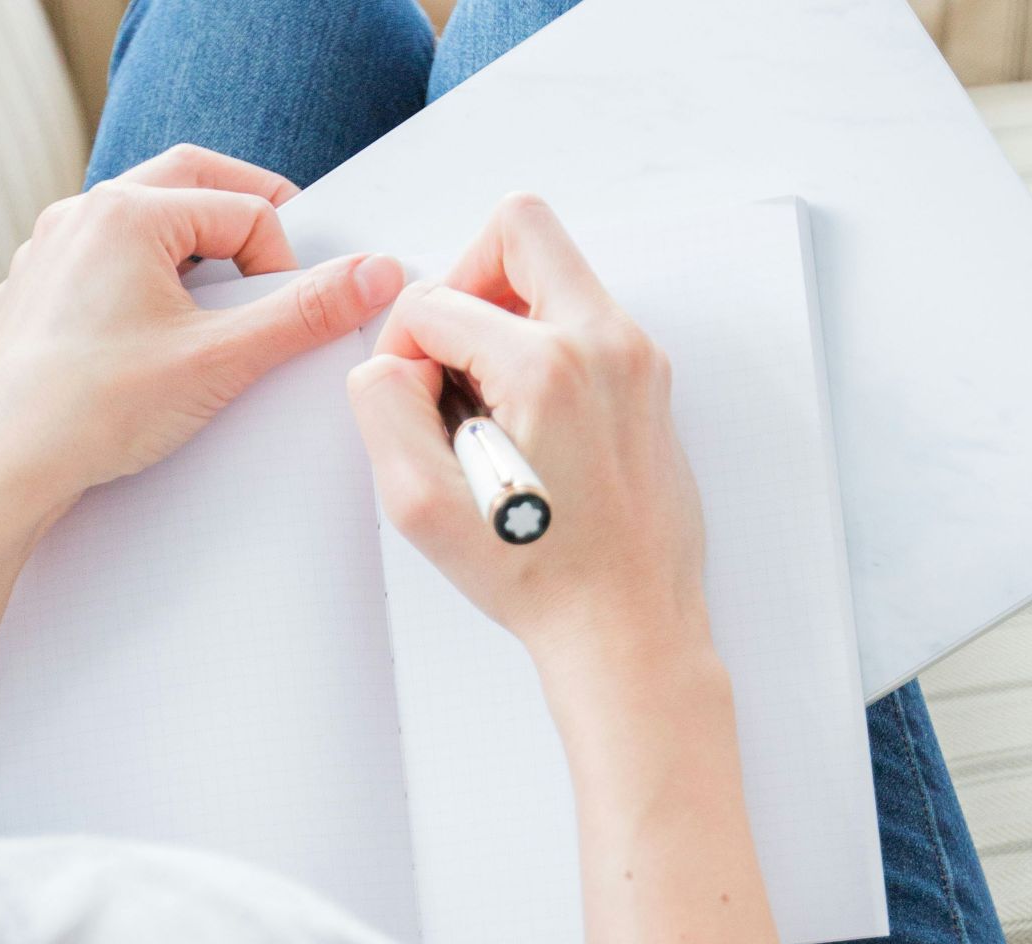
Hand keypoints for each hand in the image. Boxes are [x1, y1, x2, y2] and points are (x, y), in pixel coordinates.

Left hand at [0, 144, 403, 522]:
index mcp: (126, 212)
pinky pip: (105, 254)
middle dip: (245, 215)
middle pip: (190, 180)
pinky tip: (158, 329)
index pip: (244, 208)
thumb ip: (304, 313)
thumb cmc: (92, 412)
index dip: (282, 260)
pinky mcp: (36, 287)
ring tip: (218, 300)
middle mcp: (81, 214)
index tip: (285, 315)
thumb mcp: (221, 360)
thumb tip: (372, 275)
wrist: (4, 469)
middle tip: (279, 261)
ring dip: (193, 244)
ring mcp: (51, 248)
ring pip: (144, 217)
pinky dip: (146, 273)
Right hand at [346, 194, 708, 670]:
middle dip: (463, 279)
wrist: (627, 629)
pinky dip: (540, 346)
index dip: (401, 347)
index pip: (436, 301)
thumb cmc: (541, 578)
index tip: (414, 403)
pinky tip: (524, 421)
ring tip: (486, 400)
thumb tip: (394, 361)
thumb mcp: (420, 505)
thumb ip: (382, 406)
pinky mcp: (649, 381)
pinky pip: (582, 319)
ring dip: (503, 315)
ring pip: (555, 271)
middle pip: (520, 227)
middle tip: (449, 352)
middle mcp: (606, 344)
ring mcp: (638, 358)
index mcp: (548, 365)